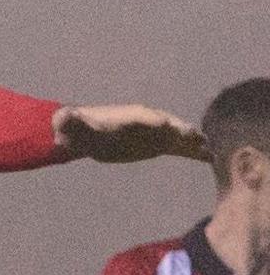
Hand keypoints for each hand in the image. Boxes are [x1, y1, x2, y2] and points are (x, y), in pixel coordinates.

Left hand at [54, 104, 207, 162]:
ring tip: (212, 150)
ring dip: (193, 142)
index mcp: (124, 115)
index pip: (141, 116)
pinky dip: (192, 152)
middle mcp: (144, 121)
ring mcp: (154, 133)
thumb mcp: (68, 124)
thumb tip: (61, 116)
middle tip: (196, 137)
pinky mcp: (158, 145)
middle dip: (180, 130)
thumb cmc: (75, 128)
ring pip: (177, 137)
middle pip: (166, 124)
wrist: (82, 136)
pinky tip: (209, 158)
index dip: (151, 119)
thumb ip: (68, 121)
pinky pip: (178, 148)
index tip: (163, 125)